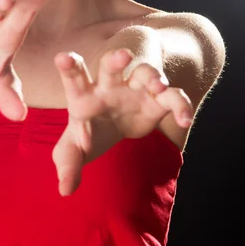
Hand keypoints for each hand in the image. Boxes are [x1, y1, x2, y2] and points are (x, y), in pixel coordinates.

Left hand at [52, 48, 192, 195]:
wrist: (118, 116)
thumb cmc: (90, 129)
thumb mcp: (74, 148)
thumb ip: (69, 165)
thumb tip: (64, 190)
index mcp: (85, 96)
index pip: (74, 79)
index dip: (69, 70)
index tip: (62, 58)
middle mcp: (110, 86)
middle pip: (110, 66)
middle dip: (116, 59)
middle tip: (122, 55)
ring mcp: (135, 89)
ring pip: (145, 72)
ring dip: (152, 76)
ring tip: (159, 86)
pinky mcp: (158, 100)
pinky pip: (173, 97)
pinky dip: (181, 105)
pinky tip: (185, 120)